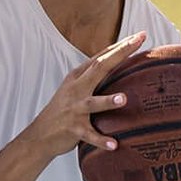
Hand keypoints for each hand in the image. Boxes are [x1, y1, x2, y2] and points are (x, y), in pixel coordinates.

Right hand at [21, 32, 145, 160]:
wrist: (40, 134)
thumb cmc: (64, 110)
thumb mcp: (76, 88)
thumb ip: (94, 77)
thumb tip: (119, 66)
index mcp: (78, 77)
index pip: (101, 56)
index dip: (120, 45)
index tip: (140, 35)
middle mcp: (76, 89)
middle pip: (99, 68)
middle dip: (119, 55)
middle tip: (137, 44)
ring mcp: (74, 109)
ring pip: (92, 103)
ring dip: (107, 101)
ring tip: (123, 99)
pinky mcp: (73, 129)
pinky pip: (89, 135)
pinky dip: (101, 140)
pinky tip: (114, 145)